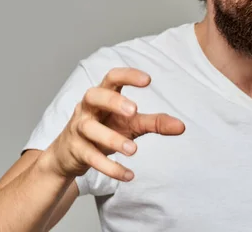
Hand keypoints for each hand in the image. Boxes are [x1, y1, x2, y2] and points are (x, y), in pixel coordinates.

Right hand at [43, 67, 185, 181]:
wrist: (68, 154)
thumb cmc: (104, 130)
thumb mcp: (131, 124)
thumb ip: (155, 122)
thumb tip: (182, 126)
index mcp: (102, 96)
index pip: (111, 77)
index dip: (128, 75)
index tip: (148, 80)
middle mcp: (88, 108)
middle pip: (94, 95)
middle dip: (113, 101)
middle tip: (134, 110)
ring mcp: (79, 129)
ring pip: (90, 129)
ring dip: (112, 138)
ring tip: (134, 150)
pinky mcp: (76, 151)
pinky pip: (91, 157)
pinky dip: (109, 167)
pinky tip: (128, 175)